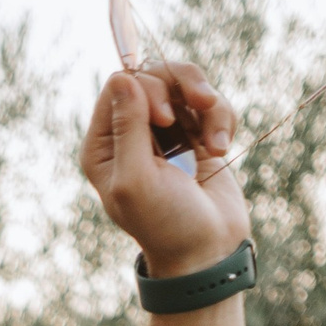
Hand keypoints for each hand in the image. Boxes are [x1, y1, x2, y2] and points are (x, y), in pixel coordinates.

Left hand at [80, 64, 250, 277]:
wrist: (207, 251)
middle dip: (184, 84)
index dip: (148, 88)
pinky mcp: (195, 135)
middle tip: (204, 104)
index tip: (167, 118)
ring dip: (210, 106)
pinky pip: (210, 103)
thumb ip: (127, 128)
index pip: (120, 84)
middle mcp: (129, 134)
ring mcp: (163, 133)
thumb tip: (121, 76)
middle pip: (155, 73)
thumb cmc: (165, 224)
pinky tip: (221, 151)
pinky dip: (222, 119)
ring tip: (217, 144)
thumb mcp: (136, 179)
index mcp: (102, 146)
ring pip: (186, 84)